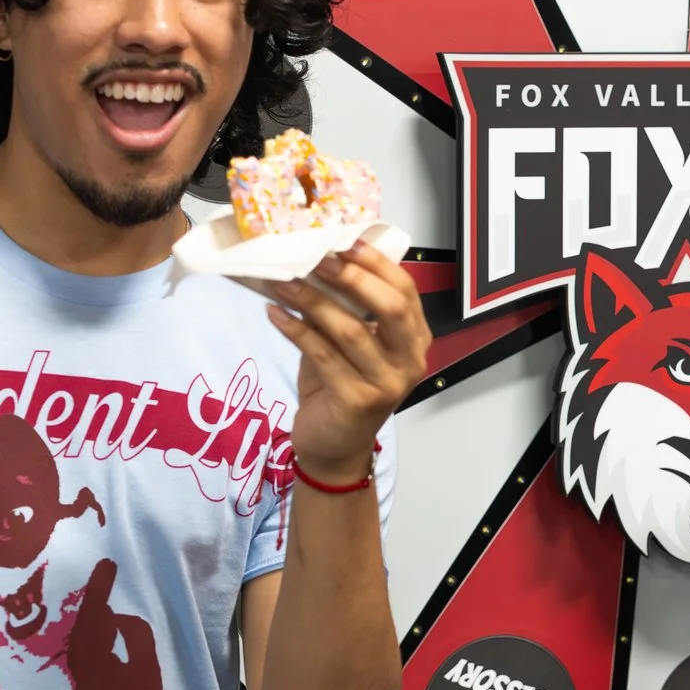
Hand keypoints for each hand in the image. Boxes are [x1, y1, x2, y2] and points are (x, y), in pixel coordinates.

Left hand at [267, 243, 430, 481]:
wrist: (333, 448)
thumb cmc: (340, 387)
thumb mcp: (348, 344)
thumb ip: (344, 309)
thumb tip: (312, 260)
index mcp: (415, 340)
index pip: (405, 291)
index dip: (375, 263)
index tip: (343, 241)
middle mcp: (410, 361)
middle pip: (390, 308)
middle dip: (352, 278)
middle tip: (316, 259)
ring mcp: (387, 384)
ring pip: (350, 330)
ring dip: (312, 301)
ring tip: (282, 283)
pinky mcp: (357, 401)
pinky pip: (323, 355)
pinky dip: (295, 330)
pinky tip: (274, 314)